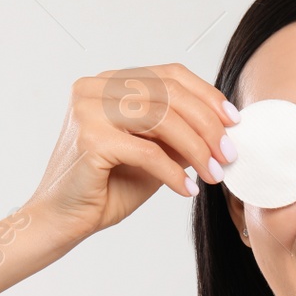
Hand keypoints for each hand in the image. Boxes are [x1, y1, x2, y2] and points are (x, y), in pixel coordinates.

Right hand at [24, 64, 238, 240]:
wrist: (63, 220)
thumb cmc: (106, 187)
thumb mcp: (154, 153)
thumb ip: (180, 134)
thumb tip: (224, 127)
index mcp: (109, 82)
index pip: (169, 75)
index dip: (207, 95)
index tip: (233, 122)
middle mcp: (95, 87)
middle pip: (170, 94)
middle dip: (208, 125)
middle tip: (229, 155)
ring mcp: (89, 109)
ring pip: (163, 119)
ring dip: (197, 149)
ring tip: (214, 175)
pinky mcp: (90, 138)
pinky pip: (147, 151)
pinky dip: (173, 172)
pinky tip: (187, 189)